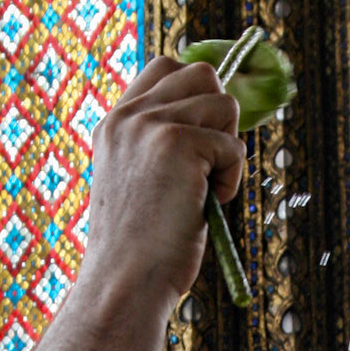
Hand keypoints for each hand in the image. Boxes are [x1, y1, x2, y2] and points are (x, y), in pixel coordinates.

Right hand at [84, 58, 245, 301]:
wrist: (124, 282)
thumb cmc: (140, 249)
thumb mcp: (143, 182)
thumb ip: (164, 144)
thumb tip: (218, 113)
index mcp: (114, 124)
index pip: (165, 67)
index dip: (196, 95)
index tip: (203, 138)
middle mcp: (129, 117)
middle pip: (202, 74)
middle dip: (219, 117)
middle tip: (207, 166)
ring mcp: (151, 126)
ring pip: (226, 104)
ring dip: (228, 150)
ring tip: (205, 191)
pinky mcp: (178, 144)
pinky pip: (234, 146)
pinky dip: (231, 179)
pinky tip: (205, 207)